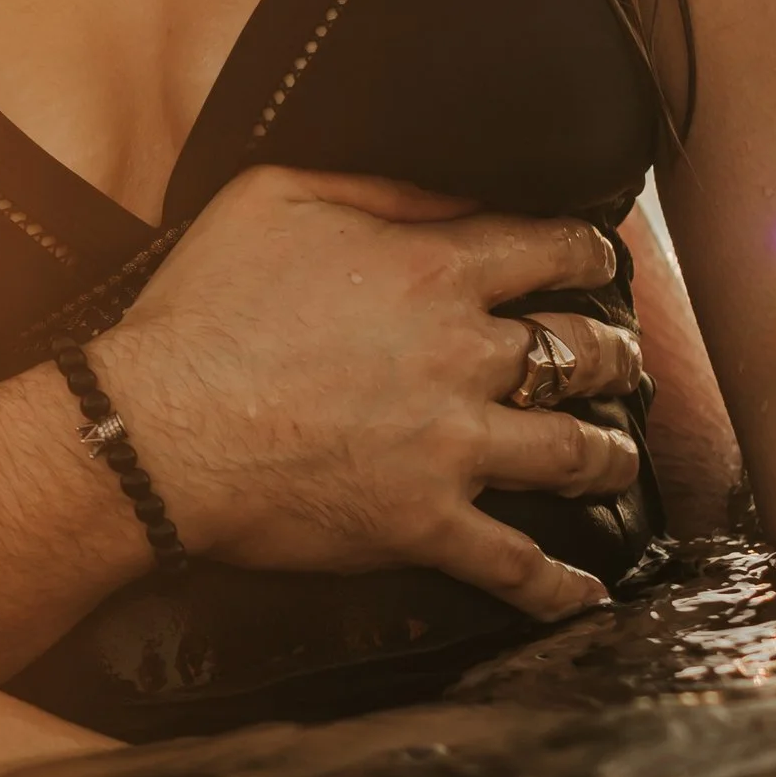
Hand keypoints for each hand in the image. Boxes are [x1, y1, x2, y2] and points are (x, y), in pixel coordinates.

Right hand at [108, 169, 643, 622]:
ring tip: (617, 457)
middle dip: (612, 355)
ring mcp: (452, 446)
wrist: (157, 428)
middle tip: (618, 361)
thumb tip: (448, 185)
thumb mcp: (277, 196)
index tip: (599, 261)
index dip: (588, 254)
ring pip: (572, 452)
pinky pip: (513, 563)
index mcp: (434, 271)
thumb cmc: (202, 307)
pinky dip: (558, 585)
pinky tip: (587, 593)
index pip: (548, 251)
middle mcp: (464, 356)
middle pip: (578, 351)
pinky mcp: (425, 523)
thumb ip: (377, 183)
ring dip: (608, 455)